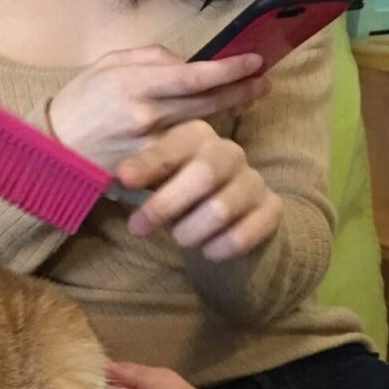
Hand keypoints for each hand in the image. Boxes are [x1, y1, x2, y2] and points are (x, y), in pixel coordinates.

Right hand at [48, 47, 270, 171]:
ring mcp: (149, 147)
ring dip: (225, 113)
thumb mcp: (109, 64)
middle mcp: (145, 116)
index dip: (229, 70)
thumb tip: (187, 62)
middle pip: (206, 103)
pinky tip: (213, 130)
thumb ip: (150, 58)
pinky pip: (183, 152)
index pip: (194, 76)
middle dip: (240, 91)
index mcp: (135, 83)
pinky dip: (200, 141)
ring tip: (245, 98)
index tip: (254, 61)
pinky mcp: (148, 169)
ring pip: (199, 129)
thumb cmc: (81, 101)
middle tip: (263, 82)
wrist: (53, 148)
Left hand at [118, 119, 282, 261]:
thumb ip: (139, 182)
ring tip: (182, 238)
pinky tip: (208, 251)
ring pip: (221, 209)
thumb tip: (118, 181)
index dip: (149, 162)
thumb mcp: (156, 186)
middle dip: (166, 205)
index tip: (123, 178)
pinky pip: (242, 236)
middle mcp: (230, 153)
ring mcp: (253, 182)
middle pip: (204, 173)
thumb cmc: (181, 202)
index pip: (174, 145)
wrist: (228, 227)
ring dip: (190, 232)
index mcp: (198, 138)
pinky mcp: (271, 211)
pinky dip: (217, 250)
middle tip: (139, 227)